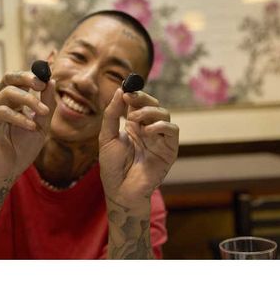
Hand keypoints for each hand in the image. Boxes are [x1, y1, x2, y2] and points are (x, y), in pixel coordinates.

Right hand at [0, 70, 56, 181]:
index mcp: (10, 102)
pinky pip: (2, 111)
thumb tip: (51, 81)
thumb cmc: (23, 149)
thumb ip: (46, 104)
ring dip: (29, 100)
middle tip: (41, 84)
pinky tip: (31, 126)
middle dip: (26, 78)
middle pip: (8, 79)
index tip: (46, 79)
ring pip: (8, 93)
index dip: (31, 76)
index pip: (17, 80)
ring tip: (43, 112)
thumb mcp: (41, 125)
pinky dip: (20, 117)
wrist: (9, 171)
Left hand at [98, 88, 178, 206]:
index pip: (139, 103)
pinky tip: (147, 131)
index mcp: (134, 125)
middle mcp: (148, 129)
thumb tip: (119, 91)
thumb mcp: (106, 137)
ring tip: (133, 121)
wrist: (119, 190)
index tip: (125, 90)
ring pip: (165, 114)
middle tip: (130, 98)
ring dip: (149, 112)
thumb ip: (112, 115)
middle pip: (154, 105)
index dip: (134, 94)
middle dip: (143, 98)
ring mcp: (160, 139)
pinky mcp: (169, 150)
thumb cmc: (112, 166)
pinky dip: (161, 126)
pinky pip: (173, 131)